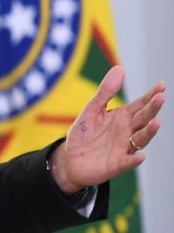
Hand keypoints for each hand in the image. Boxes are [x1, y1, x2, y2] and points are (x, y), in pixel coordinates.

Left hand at [49, 65, 164, 194]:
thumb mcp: (91, 110)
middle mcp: (127, 132)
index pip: (140, 105)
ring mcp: (124, 148)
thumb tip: (119, 68)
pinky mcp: (117, 164)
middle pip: (143, 119)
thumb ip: (105, 92)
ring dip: (149, 132)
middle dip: (152, 109)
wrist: (70, 159)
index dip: (151, 96)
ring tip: (156, 122)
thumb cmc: (83, 134)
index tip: (161, 85)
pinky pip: (128, 162)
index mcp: (122, 117)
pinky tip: (141, 156)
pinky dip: (135, 159)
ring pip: (141, 139)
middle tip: (161, 98)